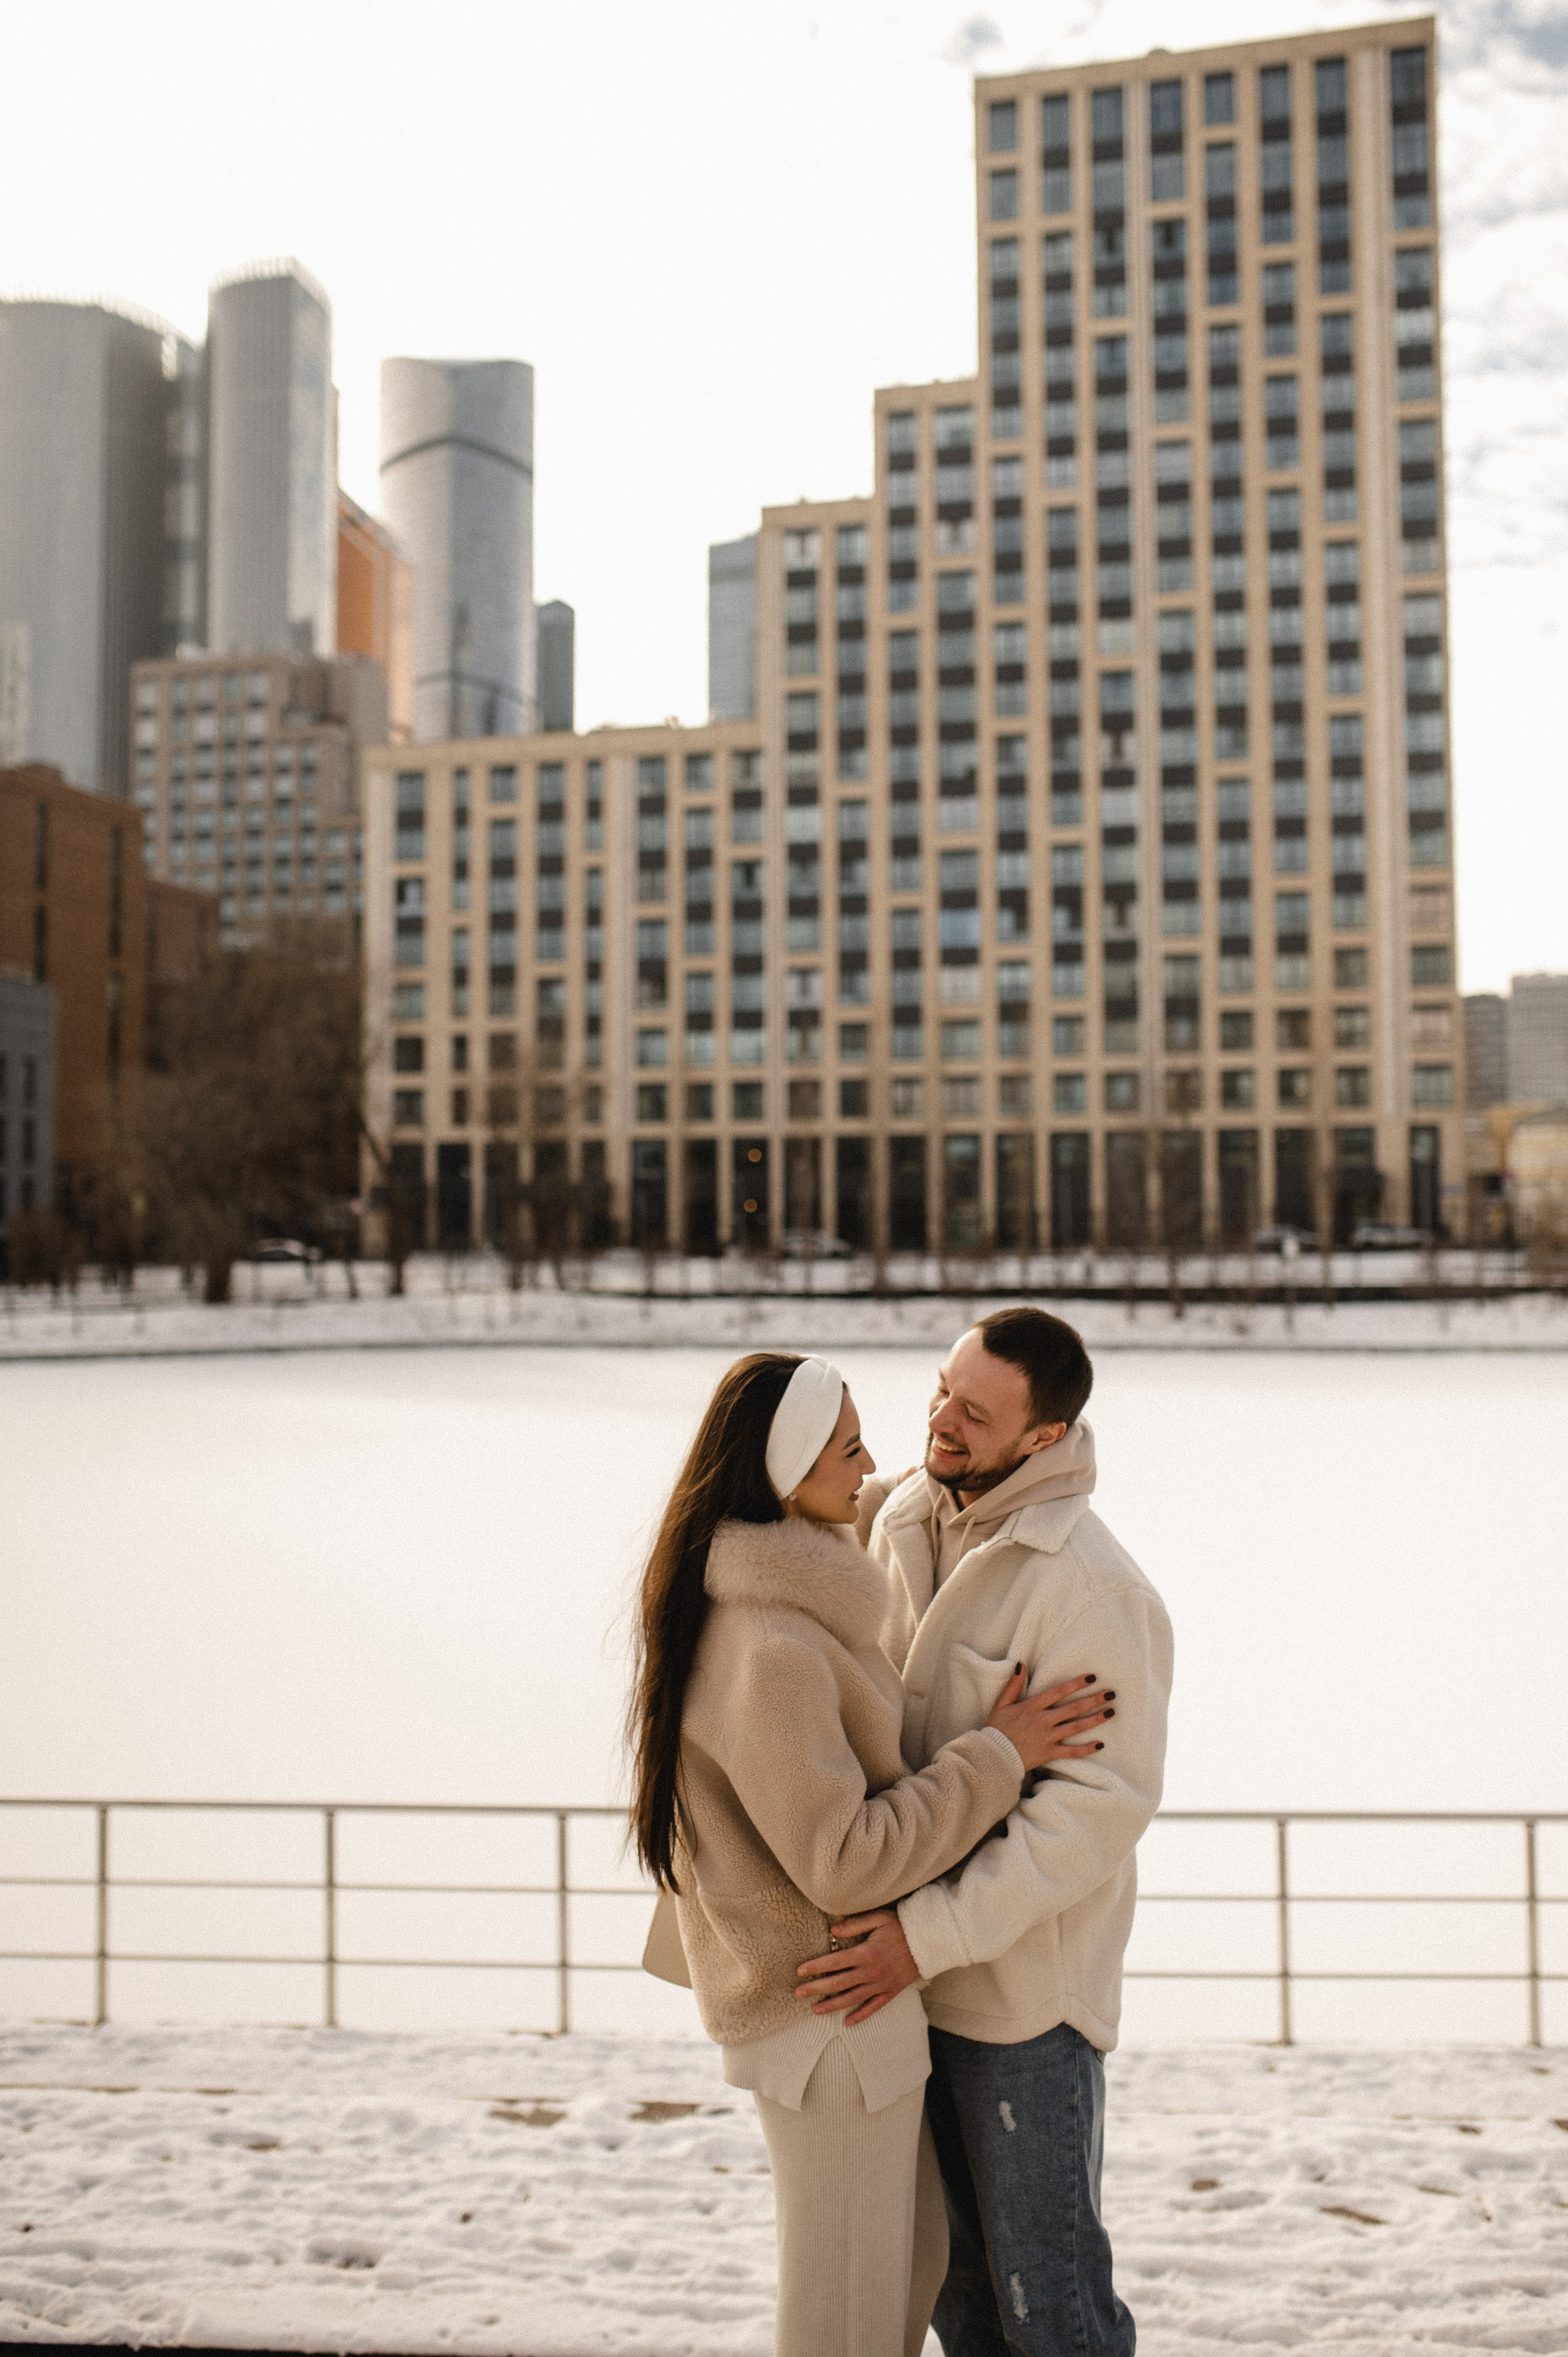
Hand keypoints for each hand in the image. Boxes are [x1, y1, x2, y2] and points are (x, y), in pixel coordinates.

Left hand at [794, 1907, 919, 2024]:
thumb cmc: (901, 1927)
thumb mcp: (878, 1918)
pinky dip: (861, 2016)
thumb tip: (833, 1931)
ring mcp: (881, 1984)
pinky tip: (847, 2023)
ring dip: (832, 2005)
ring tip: (815, 2010)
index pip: (834, 1962)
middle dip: (816, 1988)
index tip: (799, 1971)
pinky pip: (874, 2007)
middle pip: (839, 1983)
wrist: (928, 1941)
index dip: (816, 1967)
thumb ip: (855, 1924)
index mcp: (866, 1953)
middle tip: (797, 1993)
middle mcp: (871, 1972)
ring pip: (852, 1998)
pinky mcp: (891, 1992)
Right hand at [987, 1668, 1113, 1772]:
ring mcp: (1047, 1738)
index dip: (1076, 1684)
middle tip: (1111, 1694)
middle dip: (1093, 1700)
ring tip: (1110, 1712)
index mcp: (1032, 1707)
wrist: (994, 1756)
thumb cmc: (997, 1729)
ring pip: (1076, 1727)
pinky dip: (1086, 1749)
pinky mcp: (1049, 1754)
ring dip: (1095, 1720)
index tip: (1092, 1677)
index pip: (1058, 1692)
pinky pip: (1071, 1752)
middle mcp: (1043, 1721)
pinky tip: (1100, 1744)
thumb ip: (1013, 1684)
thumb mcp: (1001, 1704)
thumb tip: (1020, 1664)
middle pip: (1073, 1708)